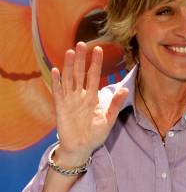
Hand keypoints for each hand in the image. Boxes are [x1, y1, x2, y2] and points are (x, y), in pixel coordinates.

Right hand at [51, 42, 127, 163]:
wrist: (81, 148)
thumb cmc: (95, 135)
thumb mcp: (108, 120)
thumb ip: (115, 105)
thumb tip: (124, 90)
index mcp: (92, 97)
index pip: (94, 76)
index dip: (96, 63)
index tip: (98, 49)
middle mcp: (80, 96)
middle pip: (79, 73)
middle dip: (80, 59)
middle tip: (82, 43)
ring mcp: (70, 100)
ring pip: (68, 79)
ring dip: (68, 65)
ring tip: (69, 52)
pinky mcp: (61, 107)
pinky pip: (58, 92)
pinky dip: (56, 81)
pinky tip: (55, 70)